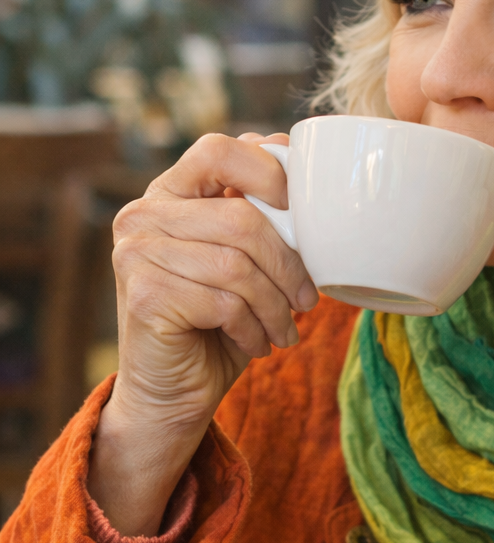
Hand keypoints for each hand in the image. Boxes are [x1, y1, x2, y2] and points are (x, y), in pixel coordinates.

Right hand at [88, 132, 317, 537]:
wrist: (174, 392)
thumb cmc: (218, 322)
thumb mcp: (244, 261)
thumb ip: (259, 215)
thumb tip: (304, 168)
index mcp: (169, 192)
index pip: (219, 150)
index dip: (270, 173)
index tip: (302, 215)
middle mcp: (142, 214)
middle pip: (241, 218)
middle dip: (288, 263)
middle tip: (308, 299)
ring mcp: (136, 253)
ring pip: (238, 265)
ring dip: (276, 305)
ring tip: (286, 329)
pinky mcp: (144, 295)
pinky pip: (225, 303)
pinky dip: (254, 329)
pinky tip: (257, 344)